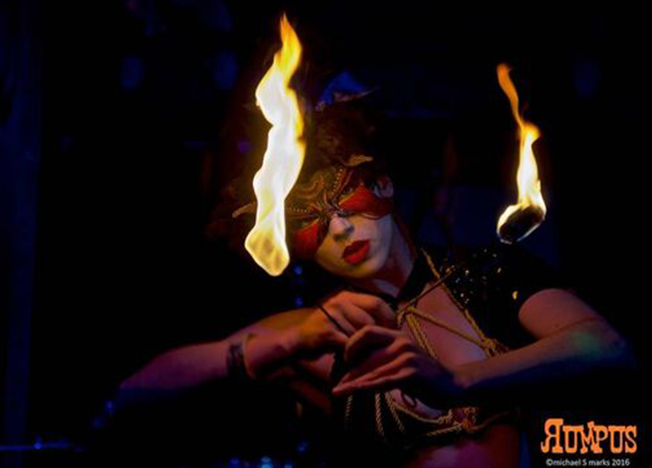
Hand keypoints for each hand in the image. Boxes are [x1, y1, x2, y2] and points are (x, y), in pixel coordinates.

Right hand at [294, 291, 395, 354]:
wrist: (299, 337)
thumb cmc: (328, 327)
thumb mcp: (345, 313)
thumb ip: (364, 313)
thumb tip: (393, 323)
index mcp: (348, 295)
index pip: (378, 303)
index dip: (389, 319)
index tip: (393, 332)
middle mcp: (341, 301)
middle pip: (371, 321)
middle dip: (379, 337)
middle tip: (382, 348)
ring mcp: (333, 315)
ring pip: (361, 334)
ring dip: (366, 348)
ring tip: (368, 355)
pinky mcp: (327, 331)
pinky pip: (349, 344)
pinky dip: (354, 354)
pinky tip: (354, 359)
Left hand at [331, 325, 462, 406]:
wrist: (453, 384)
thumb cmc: (425, 374)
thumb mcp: (404, 358)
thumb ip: (385, 357)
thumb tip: (359, 367)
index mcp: (397, 335)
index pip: (367, 331)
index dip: (352, 344)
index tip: (345, 361)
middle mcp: (401, 342)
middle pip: (367, 353)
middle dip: (349, 370)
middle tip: (337, 384)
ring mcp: (406, 357)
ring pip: (372, 369)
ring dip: (353, 382)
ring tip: (338, 391)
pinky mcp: (410, 373)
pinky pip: (383, 380)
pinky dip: (366, 387)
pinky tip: (355, 392)